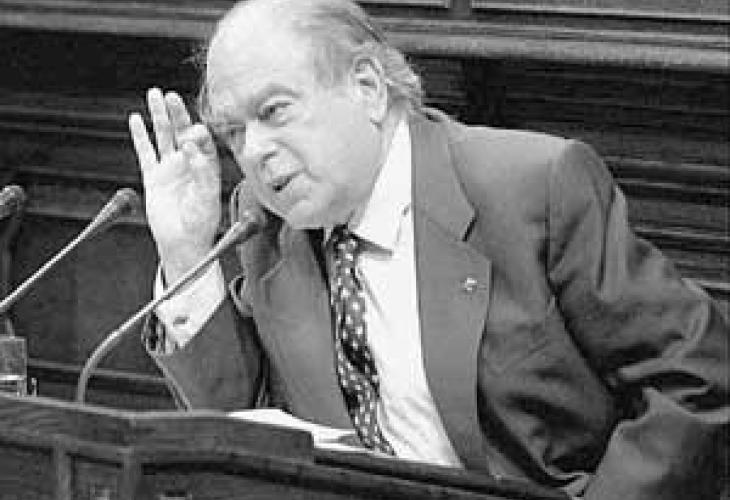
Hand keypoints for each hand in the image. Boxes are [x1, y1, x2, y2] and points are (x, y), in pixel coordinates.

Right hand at [129, 88, 221, 282]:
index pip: (204, 141)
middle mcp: (189, 163)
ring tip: (155, 94)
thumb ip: (203, 171)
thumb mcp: (207, 197)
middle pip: (182, 131)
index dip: (198, 134)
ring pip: (163, 136)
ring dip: (160, 116)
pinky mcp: (154, 177)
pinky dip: (140, 135)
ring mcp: (171, 168)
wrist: (183, 243)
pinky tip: (137, 118)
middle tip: (171, 96)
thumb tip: (192, 146)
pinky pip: (145, 151)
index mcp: (207, 166)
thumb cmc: (201, 224)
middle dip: (178, 113)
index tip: (194, 132)